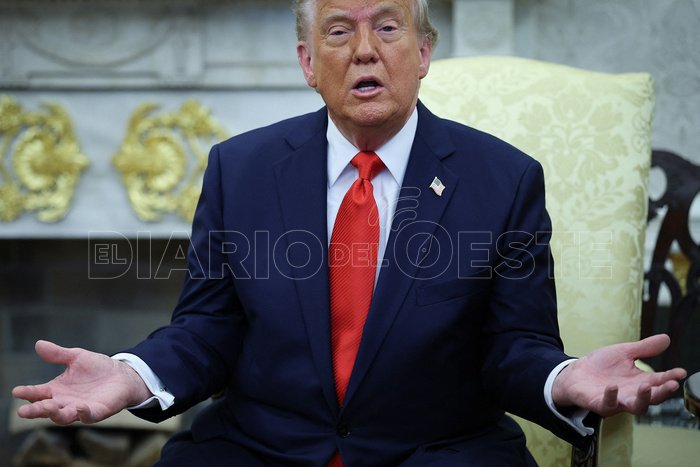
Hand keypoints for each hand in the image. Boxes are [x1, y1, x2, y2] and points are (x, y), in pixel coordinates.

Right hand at [12, 340, 151, 424]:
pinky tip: (79, 408)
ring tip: (47, 408)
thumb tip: (38, 344)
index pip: (38, 393)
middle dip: (35, 410)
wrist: (122, 374)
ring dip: (54, 413)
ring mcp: (79, 409)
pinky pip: (88, 416)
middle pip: (46, 409)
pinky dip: (83, 413)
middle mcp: (64, 402)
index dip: (27, 392)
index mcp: (56, 390)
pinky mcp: (96, 412)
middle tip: (22, 411)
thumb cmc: (97, 367)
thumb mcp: (76, 357)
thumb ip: (58, 354)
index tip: (16, 391)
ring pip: (63, 416)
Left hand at [552, 334, 686, 416]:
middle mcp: (632, 394)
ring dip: (643, 398)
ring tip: (646, 386)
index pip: (660, 381)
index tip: (681, 372)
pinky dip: (611, 397)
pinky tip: (612, 387)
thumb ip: (644, 348)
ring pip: (635, 406)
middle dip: (663, 392)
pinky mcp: (600, 404)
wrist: (575, 373)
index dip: (671, 377)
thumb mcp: (624, 352)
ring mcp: (617, 401)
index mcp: (640, 381)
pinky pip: (608, 405)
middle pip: (652, 398)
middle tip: (672, 384)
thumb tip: (666, 338)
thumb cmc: (601, 365)